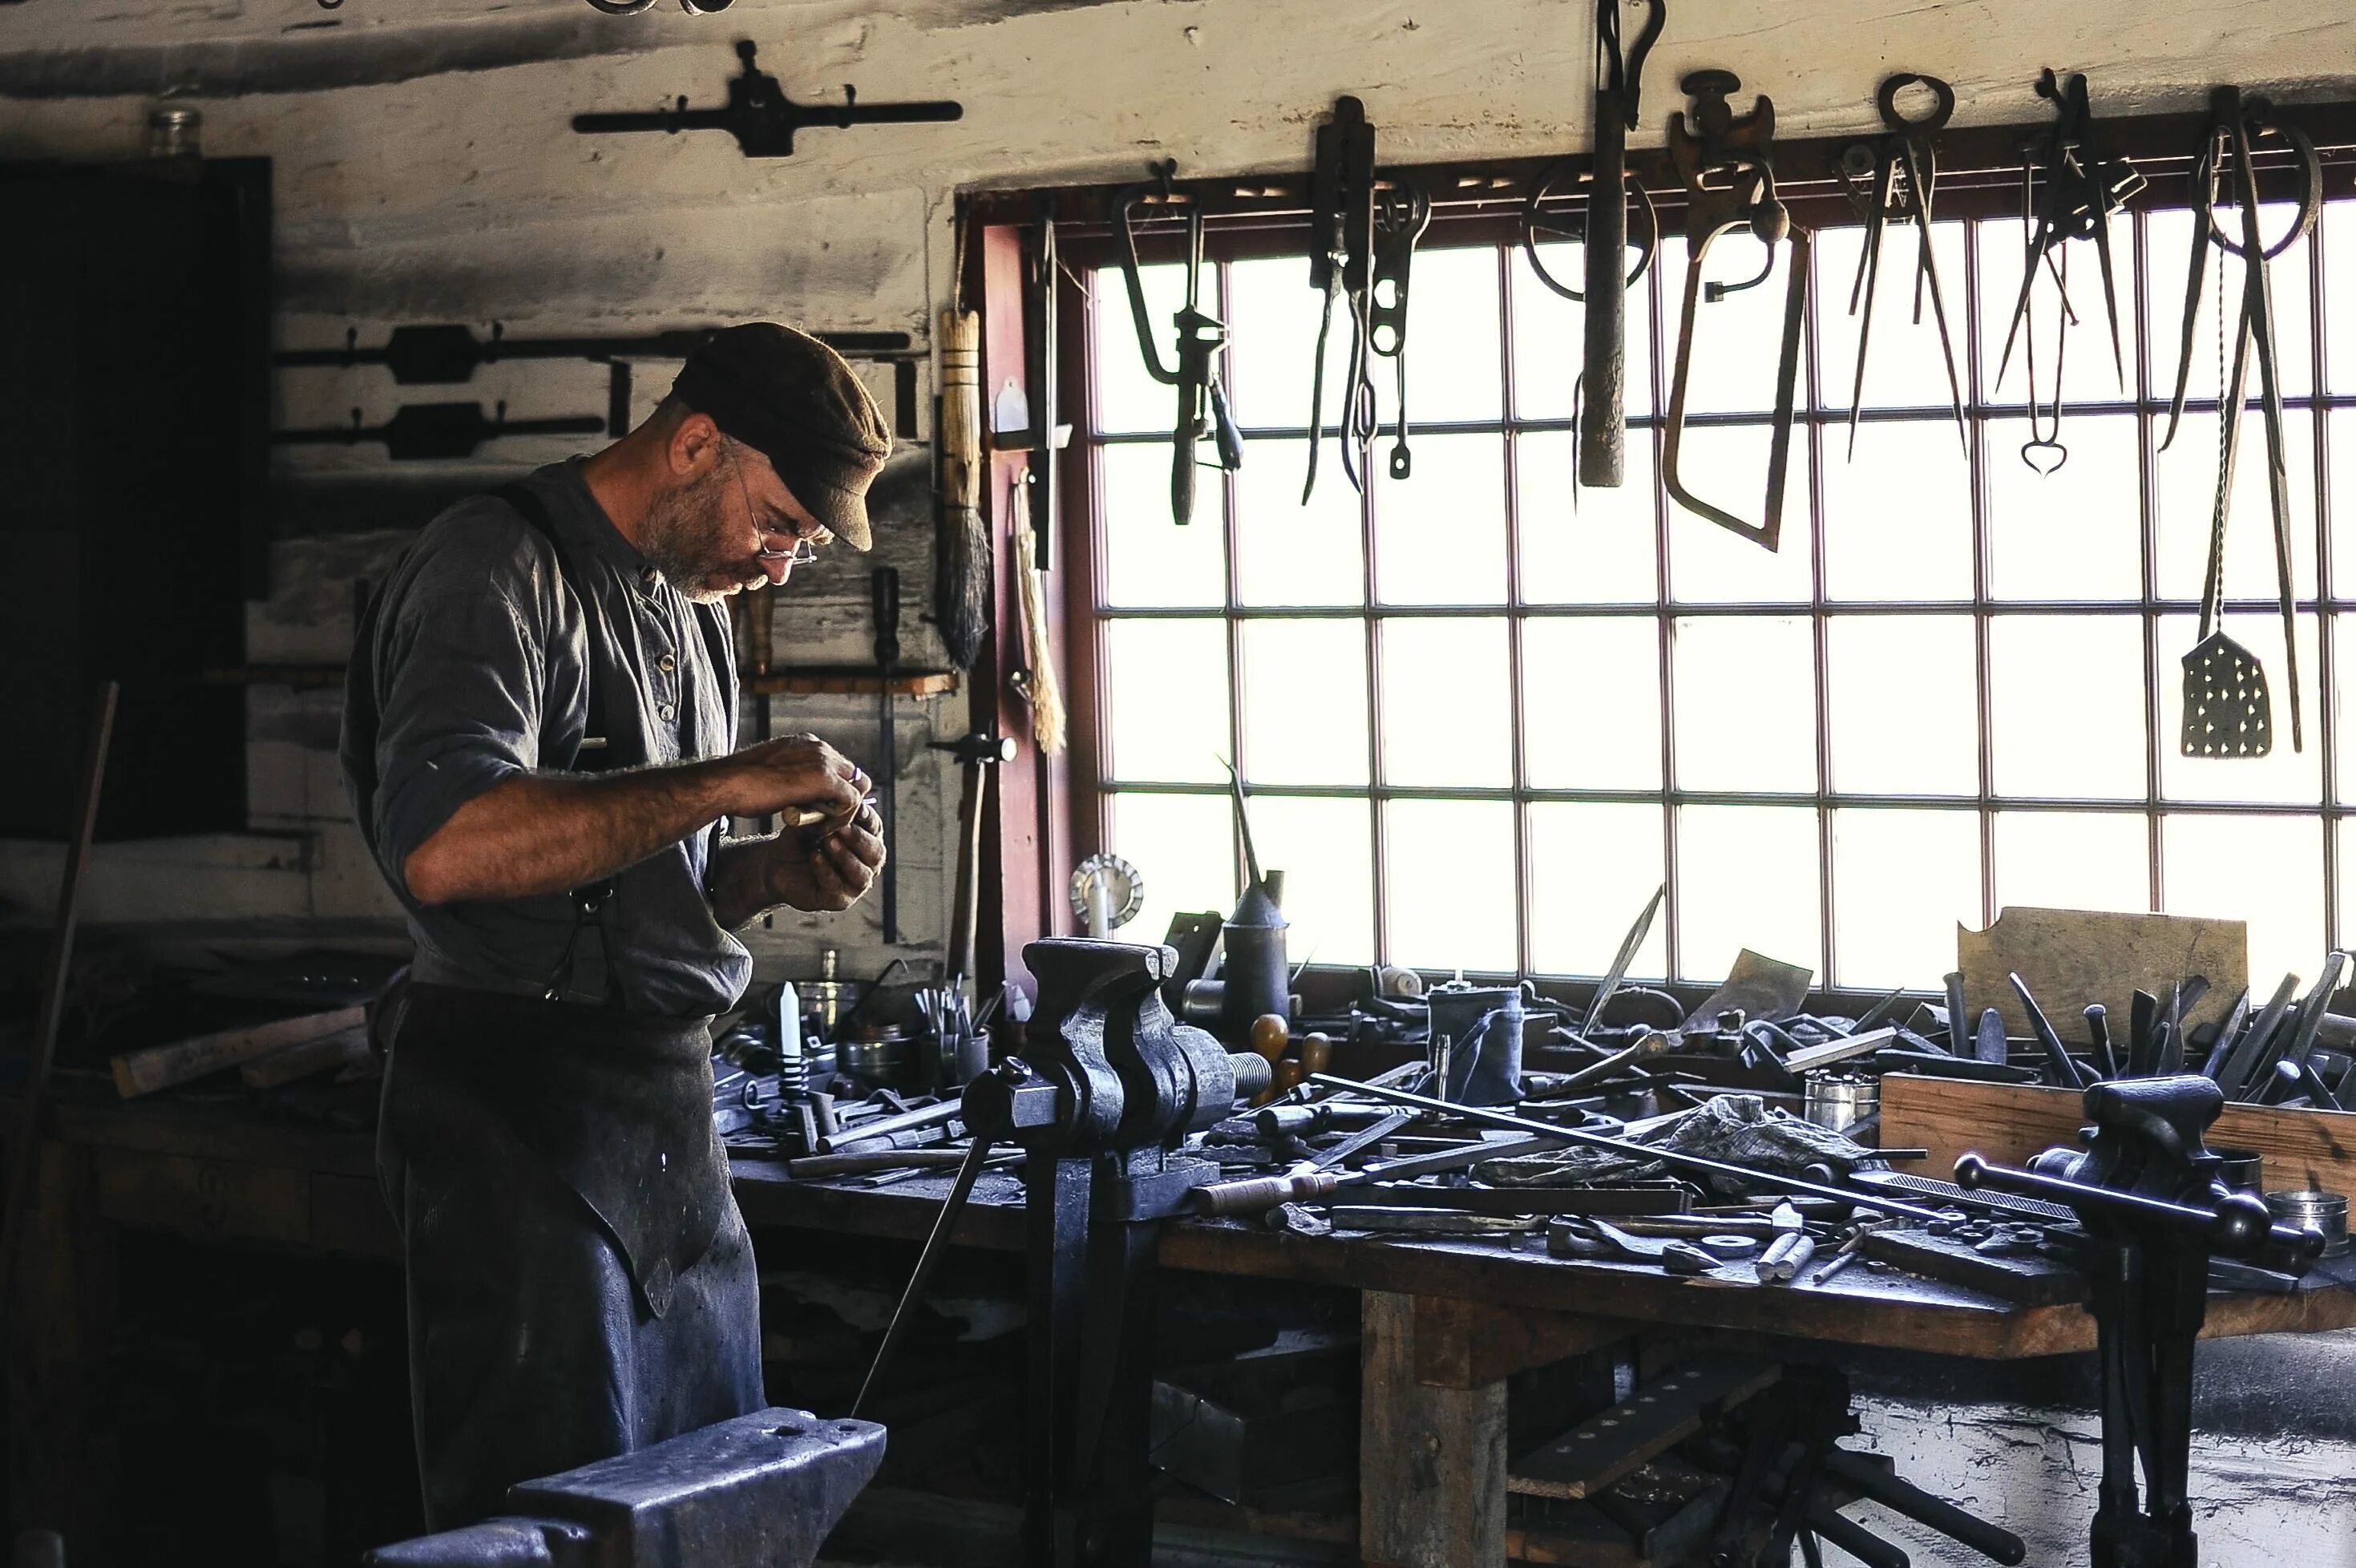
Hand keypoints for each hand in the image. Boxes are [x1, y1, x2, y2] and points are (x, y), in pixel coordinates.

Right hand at [717, 734, 866, 820]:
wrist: (727, 783)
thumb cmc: (742, 784)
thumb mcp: (775, 774)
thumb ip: (796, 779)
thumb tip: (807, 797)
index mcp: (807, 743)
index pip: (839, 766)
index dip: (836, 791)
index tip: (823, 811)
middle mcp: (819, 747)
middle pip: (854, 774)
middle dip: (846, 799)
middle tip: (828, 821)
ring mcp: (823, 760)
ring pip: (857, 787)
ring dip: (845, 810)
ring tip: (823, 827)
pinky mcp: (825, 778)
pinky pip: (851, 800)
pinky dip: (842, 817)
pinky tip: (822, 829)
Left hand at [768, 802, 885, 912]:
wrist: (776, 864)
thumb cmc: (800, 840)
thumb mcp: (811, 821)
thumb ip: (824, 813)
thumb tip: (834, 799)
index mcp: (865, 839)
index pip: (874, 827)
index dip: (867, 818)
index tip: (854, 807)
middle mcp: (867, 862)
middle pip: (876, 852)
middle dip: (859, 839)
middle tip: (842, 827)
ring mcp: (855, 883)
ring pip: (862, 873)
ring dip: (845, 856)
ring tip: (828, 841)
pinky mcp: (840, 899)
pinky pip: (837, 886)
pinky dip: (826, 870)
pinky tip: (814, 857)